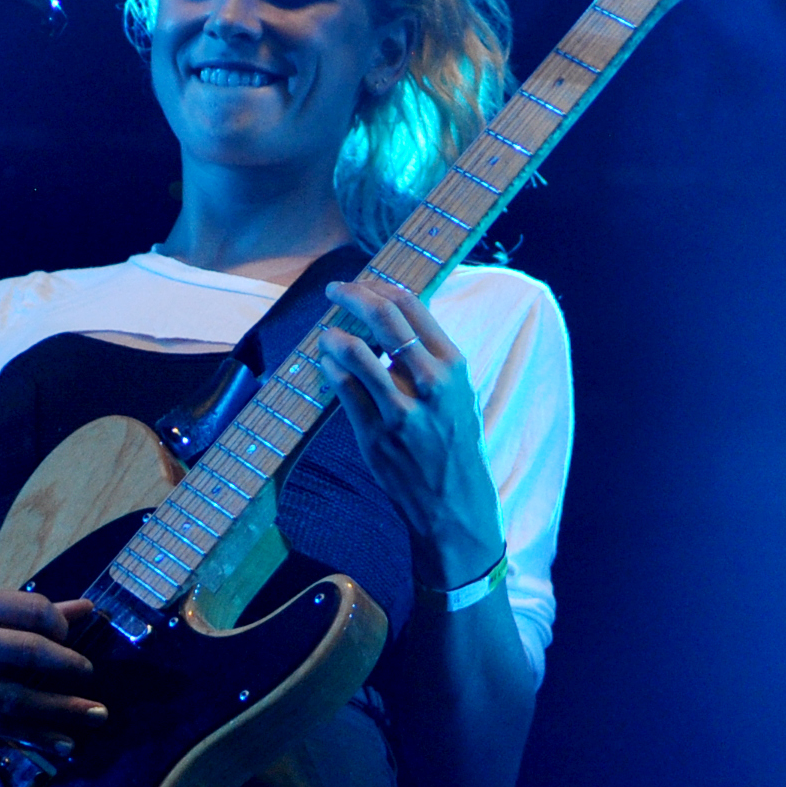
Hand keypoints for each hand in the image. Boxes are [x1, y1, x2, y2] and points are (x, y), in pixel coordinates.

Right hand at [0, 584, 108, 746]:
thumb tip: (86, 610)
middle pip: (26, 653)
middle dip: (69, 668)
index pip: (29, 610)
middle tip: (92, 678)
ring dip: (61, 710)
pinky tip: (60, 741)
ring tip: (94, 715)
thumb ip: (24, 609)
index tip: (71, 639)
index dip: (60, 626)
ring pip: (15, 697)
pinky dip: (33, 735)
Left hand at [315, 277, 506, 585]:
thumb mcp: (458, 393)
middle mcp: (430, 383)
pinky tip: (327, 363)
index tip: (362, 283)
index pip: (412, 306)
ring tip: (327, 333)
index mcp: (454, 366)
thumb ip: (430, 357)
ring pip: (357, 353)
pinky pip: (344, 389)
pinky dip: (331, 369)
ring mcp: (401, 409)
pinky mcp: (375, 434)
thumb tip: (391, 317)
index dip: (379, 287)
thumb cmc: (456, 443)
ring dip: (335, 335)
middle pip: (384, 319)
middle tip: (334, 290)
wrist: (455, 502)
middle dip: (353, 296)